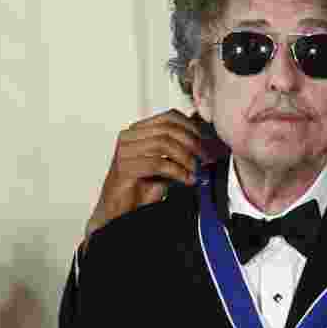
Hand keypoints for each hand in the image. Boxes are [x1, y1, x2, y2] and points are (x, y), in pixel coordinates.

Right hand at [85, 109, 224, 239]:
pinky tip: (187, 180)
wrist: (120, 210)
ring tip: (195, 171)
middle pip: (168, 129)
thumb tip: (206, 141)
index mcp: (138, 130)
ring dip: (185, 158)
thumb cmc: (142, 186)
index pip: (168, 116)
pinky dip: (177, 171)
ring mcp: (124, 151)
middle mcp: (129, 137)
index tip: (205, 141)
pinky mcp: (124, 168)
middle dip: (192, 143)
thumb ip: (179, 150)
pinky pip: (157, 163)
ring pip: (163, 144)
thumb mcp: (165, 163)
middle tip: (205, 158)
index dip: (191, 127)